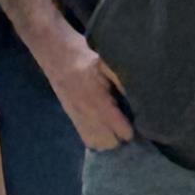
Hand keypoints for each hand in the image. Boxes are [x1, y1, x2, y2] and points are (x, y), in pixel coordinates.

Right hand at [40, 25, 133, 149]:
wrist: (55, 52)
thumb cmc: (83, 54)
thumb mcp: (106, 62)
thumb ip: (122, 82)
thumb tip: (138, 100)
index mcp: (97, 99)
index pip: (118, 128)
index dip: (130, 129)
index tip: (139, 122)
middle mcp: (86, 113)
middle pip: (108, 142)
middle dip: (120, 137)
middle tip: (128, 124)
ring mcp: (76, 116)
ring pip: (96, 143)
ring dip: (108, 139)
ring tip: (117, 128)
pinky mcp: (70, 116)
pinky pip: (85, 137)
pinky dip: (97, 138)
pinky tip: (104, 128)